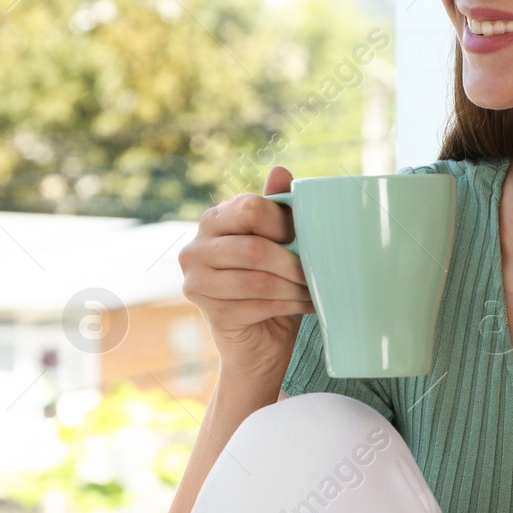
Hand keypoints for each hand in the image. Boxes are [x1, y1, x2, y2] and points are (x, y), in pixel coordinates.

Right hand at [179, 166, 314, 386]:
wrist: (258, 343)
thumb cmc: (272, 284)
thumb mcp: (278, 243)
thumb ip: (276, 208)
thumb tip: (281, 170)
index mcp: (214, 220)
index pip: (251, 208)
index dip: (284, 223)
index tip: (303, 237)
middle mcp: (196, 247)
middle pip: (253, 247)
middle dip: (292, 261)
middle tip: (316, 270)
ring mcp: (196, 280)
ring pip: (256, 279)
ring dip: (293, 286)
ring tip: (314, 289)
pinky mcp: (208, 310)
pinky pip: (256, 304)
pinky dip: (289, 305)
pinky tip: (308, 305)